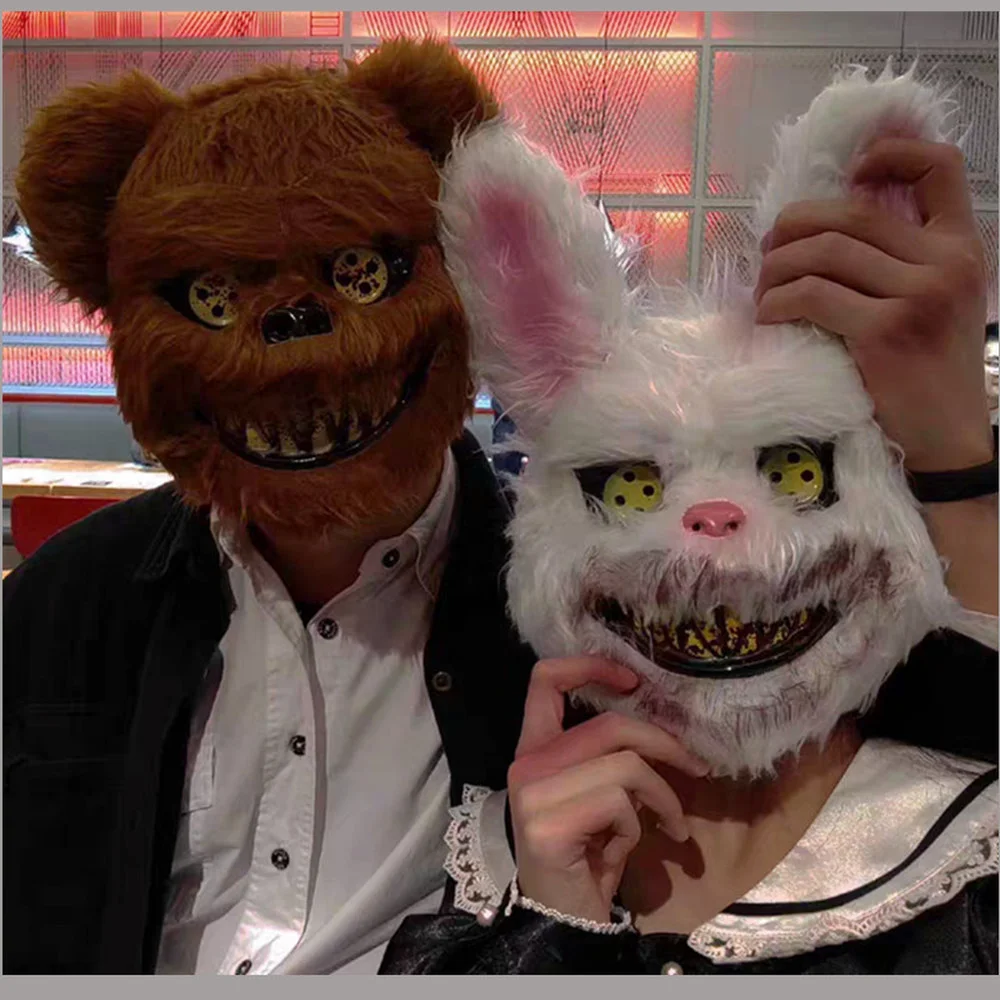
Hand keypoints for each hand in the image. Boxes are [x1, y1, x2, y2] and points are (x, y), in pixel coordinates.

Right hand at [507, 657, 708, 923]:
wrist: (564, 918)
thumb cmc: (585, 854)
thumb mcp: (598, 795)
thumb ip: (610, 757)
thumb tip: (662, 728)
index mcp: (534, 748)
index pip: (545, 679)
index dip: (590, 666)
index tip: (633, 681)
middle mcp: (526, 763)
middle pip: (608, 726)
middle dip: (664, 743)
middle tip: (696, 766)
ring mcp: (533, 793)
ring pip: (623, 765)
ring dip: (662, 796)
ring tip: (673, 823)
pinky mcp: (547, 824)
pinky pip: (618, 802)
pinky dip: (639, 825)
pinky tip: (629, 848)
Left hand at [755, 138, 991, 472]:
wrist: (947, 437)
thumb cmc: (930, 371)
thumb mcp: (938, 300)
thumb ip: (905, 259)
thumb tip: (832, 228)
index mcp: (963, 245)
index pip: (940, 167)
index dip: (889, 154)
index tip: (848, 175)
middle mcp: (946, 261)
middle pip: (853, 213)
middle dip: (794, 226)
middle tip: (768, 250)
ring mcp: (917, 296)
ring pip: (824, 251)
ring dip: (777, 267)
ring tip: (764, 289)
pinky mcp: (883, 332)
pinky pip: (812, 295)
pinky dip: (778, 302)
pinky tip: (768, 315)